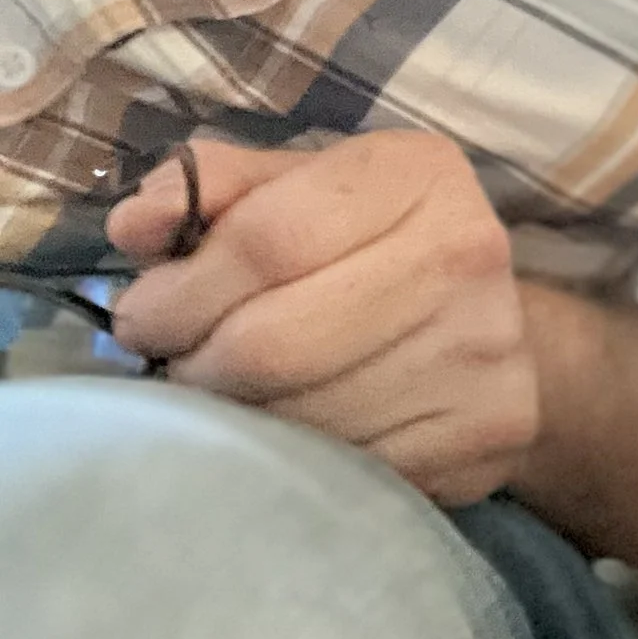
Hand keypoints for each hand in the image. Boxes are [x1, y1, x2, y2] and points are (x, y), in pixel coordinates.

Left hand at [107, 133, 538, 505]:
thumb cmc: (373, 250)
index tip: (143, 318)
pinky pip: (349, 467)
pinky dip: (305, 461)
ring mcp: (486, 344)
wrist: (498, 330)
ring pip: (305, 416)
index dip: (180, 292)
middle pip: (275, 340)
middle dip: (197, 366)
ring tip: (243, 397)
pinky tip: (305, 432)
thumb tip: (137, 226)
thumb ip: (214, 191)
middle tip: (183, 368)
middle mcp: (468, 248)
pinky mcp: (489, 429)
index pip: (265, 239)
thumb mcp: (301, 190)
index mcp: (417, 171)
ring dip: (245, 418)